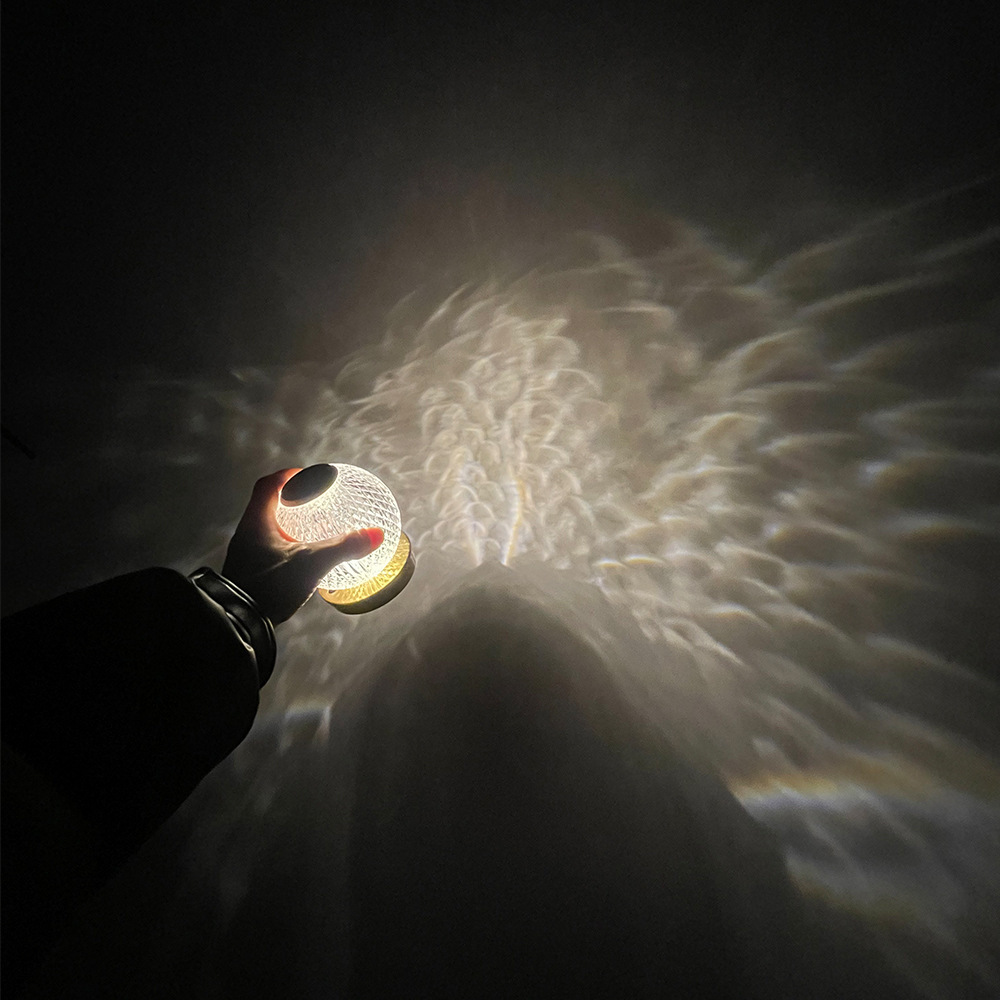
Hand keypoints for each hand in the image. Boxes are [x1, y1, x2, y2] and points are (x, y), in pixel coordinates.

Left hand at [222, 468, 383, 623]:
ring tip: (310, 528)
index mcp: (256, 522)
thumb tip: (376, 534)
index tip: (307, 475)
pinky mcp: (248, 572)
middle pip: (265, 504)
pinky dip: (284, 544)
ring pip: (265, 528)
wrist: (240, 624)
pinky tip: (300, 557)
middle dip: (289, 499)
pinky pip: (266, 548)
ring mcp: (245, 554)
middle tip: (312, 500)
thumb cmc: (270, 586)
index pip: (267, 486)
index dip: (288, 476)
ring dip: (286, 523)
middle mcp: (246, 534)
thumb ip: (344, 547)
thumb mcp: (312, 564)